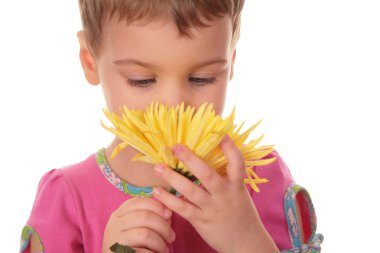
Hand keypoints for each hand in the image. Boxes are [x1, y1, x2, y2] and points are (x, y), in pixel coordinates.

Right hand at [102, 197, 175, 252]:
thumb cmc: (132, 245)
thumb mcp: (137, 227)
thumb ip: (150, 217)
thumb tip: (168, 213)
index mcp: (119, 214)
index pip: (137, 201)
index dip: (156, 205)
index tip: (169, 214)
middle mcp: (114, 225)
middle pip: (145, 216)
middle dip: (163, 226)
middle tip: (171, 237)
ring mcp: (116, 240)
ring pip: (145, 234)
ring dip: (160, 242)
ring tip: (164, 249)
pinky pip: (142, 251)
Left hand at [152, 134, 278, 252]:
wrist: (246, 242)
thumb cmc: (240, 212)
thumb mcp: (238, 192)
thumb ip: (226, 177)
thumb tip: (210, 154)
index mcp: (236, 185)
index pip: (237, 163)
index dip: (229, 148)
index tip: (219, 133)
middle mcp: (225, 195)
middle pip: (207, 175)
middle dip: (191, 159)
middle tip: (175, 146)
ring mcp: (212, 208)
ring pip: (191, 191)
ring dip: (172, 178)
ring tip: (158, 167)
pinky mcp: (201, 221)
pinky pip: (183, 209)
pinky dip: (168, 200)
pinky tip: (156, 191)